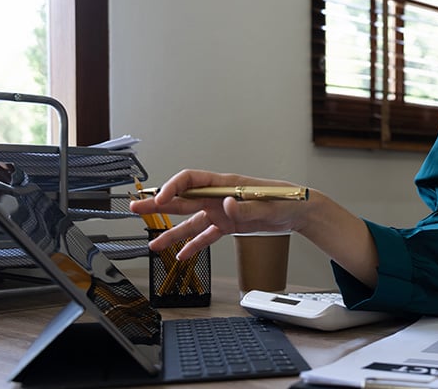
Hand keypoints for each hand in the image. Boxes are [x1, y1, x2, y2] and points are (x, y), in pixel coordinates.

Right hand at [129, 169, 308, 259]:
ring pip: (191, 222)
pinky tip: (181, 255)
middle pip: (183, 200)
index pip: (191, 181)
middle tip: (136, 208)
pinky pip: (206, 235)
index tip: (161, 200)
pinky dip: (194, 245)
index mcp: (226, 184)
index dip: (173, 188)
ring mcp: (222, 212)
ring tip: (153, 244)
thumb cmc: (287, 200)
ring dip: (171, 232)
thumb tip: (226, 203)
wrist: (301, 211)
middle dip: (159, 205)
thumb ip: (245, 206)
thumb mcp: (269, 204)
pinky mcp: (229, 225)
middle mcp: (219, 197)